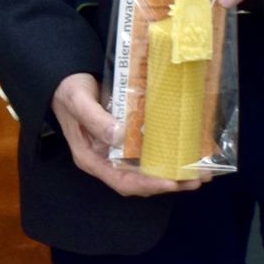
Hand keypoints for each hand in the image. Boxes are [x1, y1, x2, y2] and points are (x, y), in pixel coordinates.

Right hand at [51, 73, 203, 197]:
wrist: (63, 79)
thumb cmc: (68, 90)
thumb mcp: (78, 101)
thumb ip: (96, 119)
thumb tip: (121, 136)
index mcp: (91, 158)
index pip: (121, 181)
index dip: (147, 185)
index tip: (170, 183)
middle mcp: (105, 159)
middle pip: (139, 181)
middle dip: (168, 183)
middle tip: (196, 179)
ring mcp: (116, 151)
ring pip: (146, 170)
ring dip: (172, 173)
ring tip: (200, 173)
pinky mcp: (125, 139)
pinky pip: (147, 153)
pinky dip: (166, 156)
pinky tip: (184, 153)